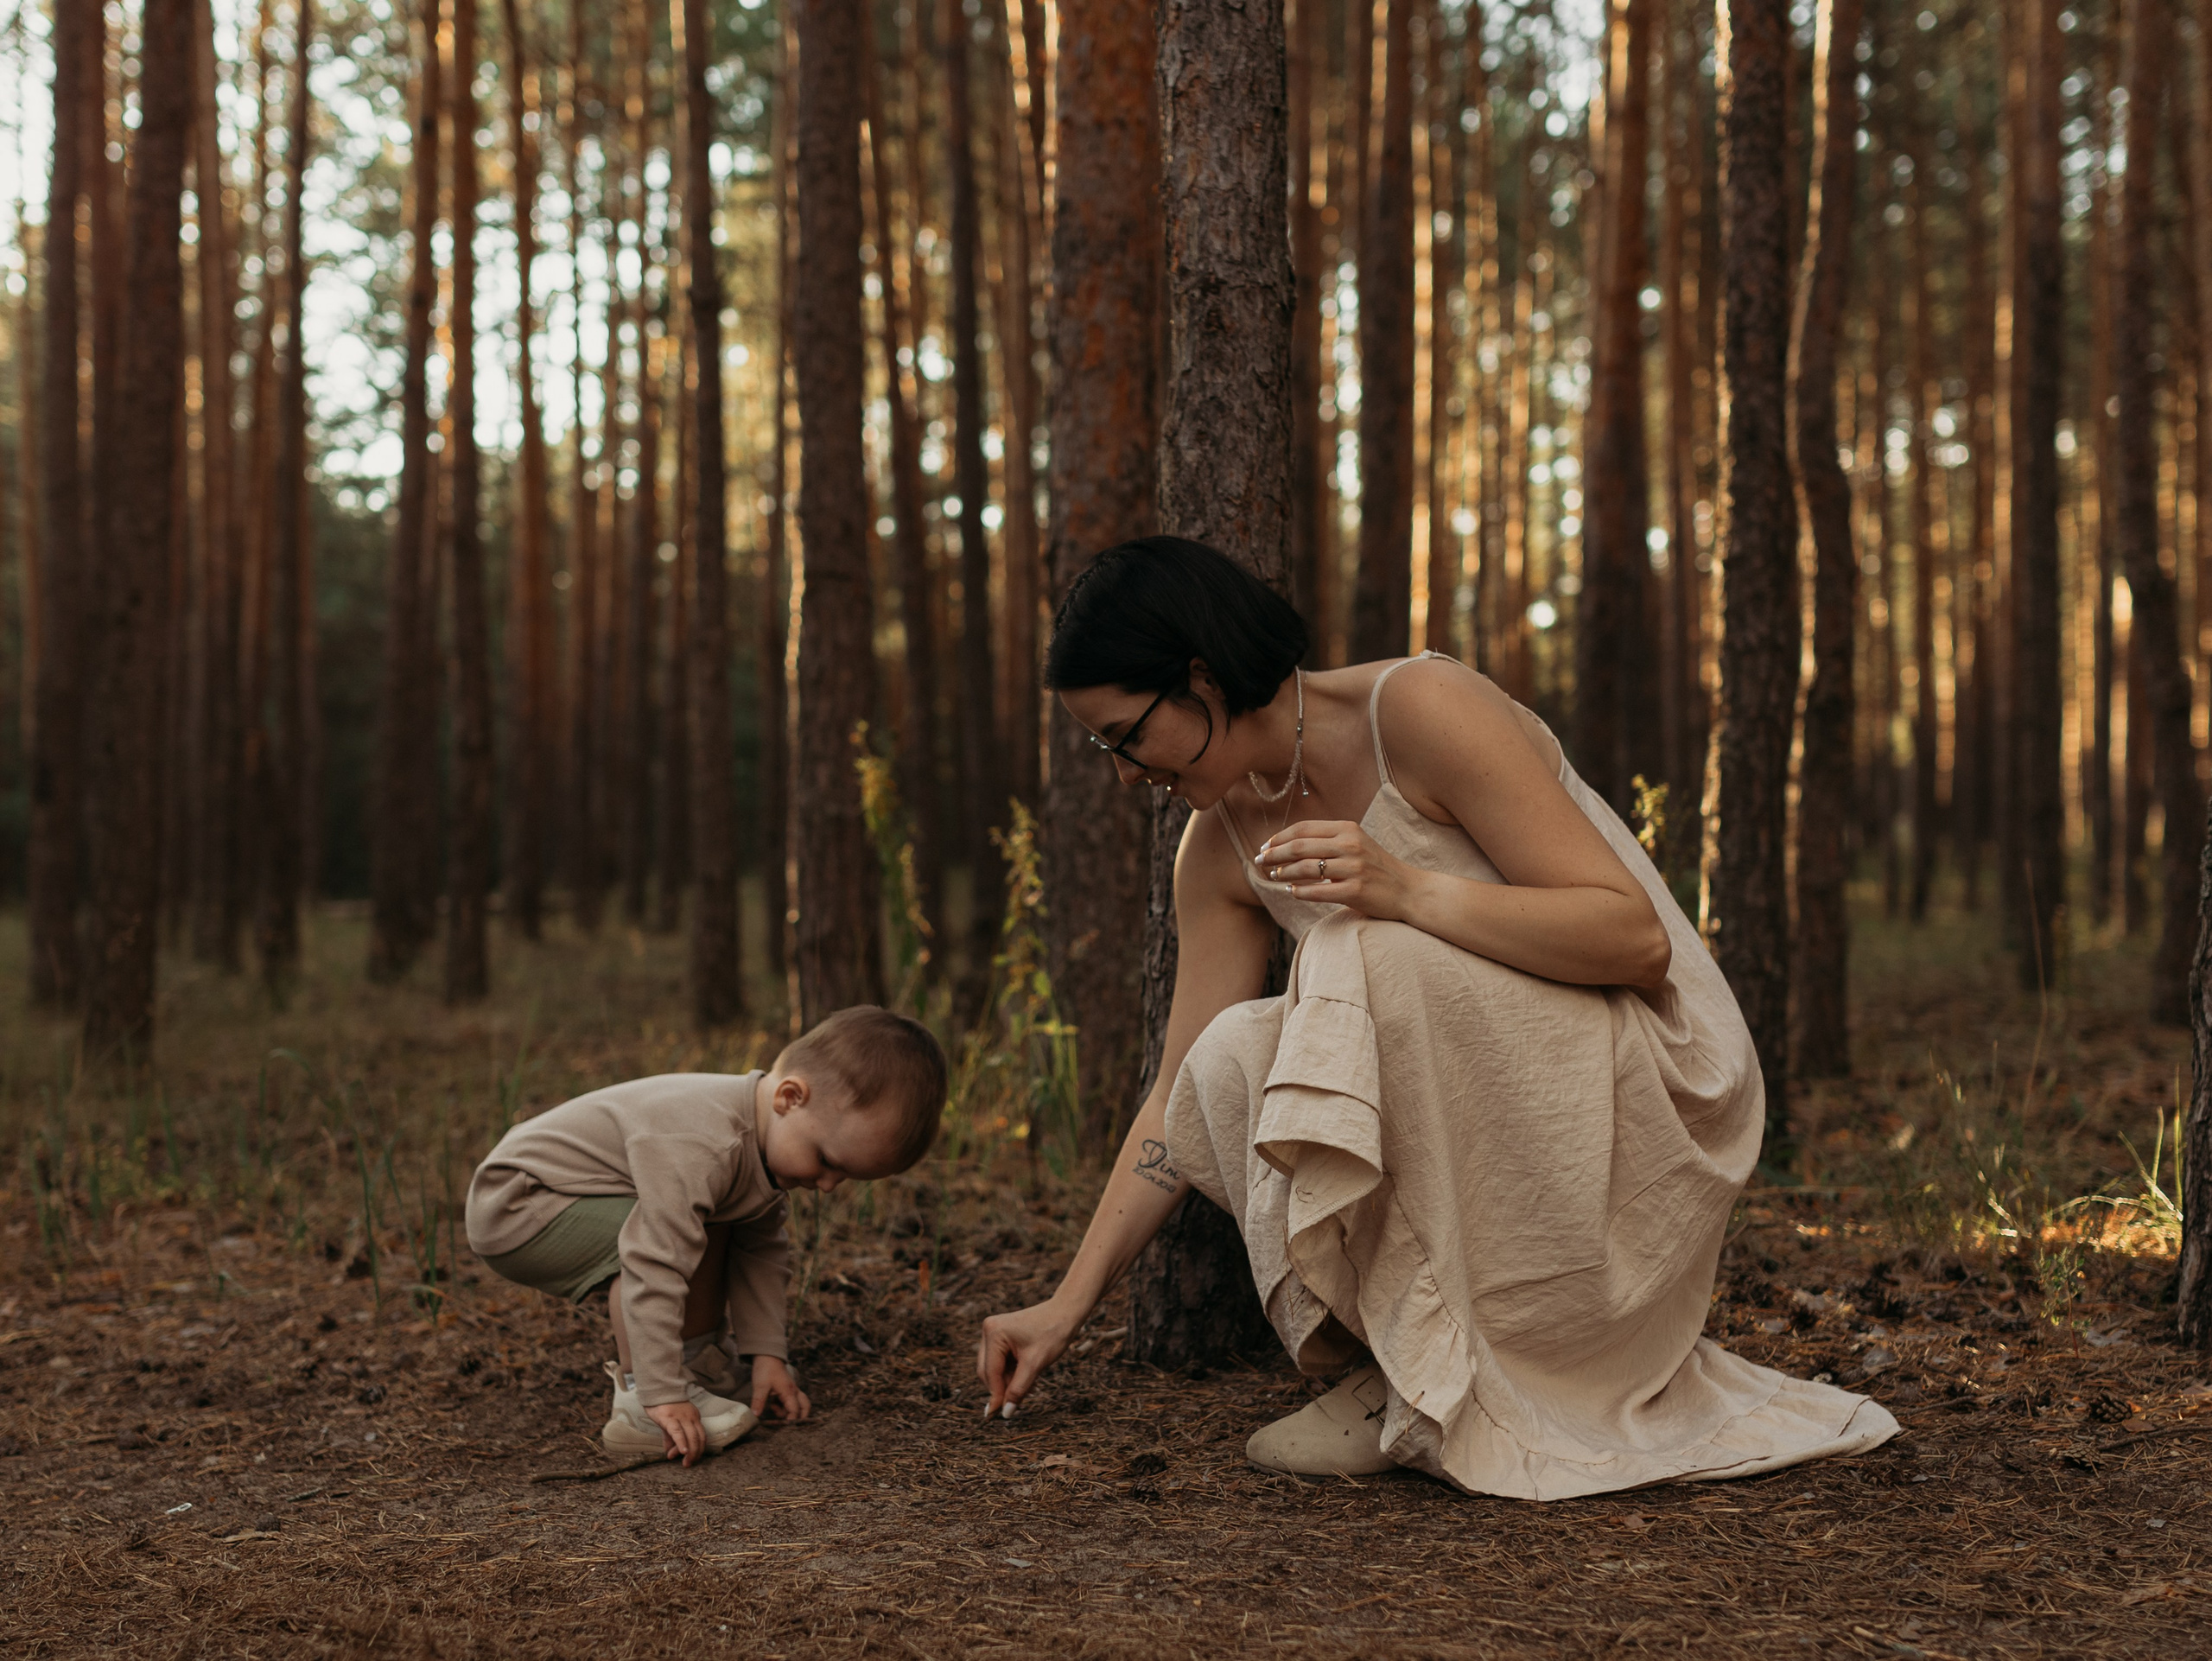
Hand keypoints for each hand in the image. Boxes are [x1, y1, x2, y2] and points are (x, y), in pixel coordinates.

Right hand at [645, 1401, 706, 1466]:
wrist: (655, 1390)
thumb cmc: (664, 1407)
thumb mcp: (671, 1423)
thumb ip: (672, 1438)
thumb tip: (670, 1454)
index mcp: (694, 1418)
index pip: (700, 1436)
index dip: (697, 1449)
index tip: (689, 1458)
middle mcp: (691, 1417)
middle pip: (699, 1438)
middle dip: (696, 1453)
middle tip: (688, 1464)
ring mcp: (681, 1417)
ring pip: (692, 1436)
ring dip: (690, 1452)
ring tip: (685, 1463)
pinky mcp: (669, 1417)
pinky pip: (678, 1432)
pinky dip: (682, 1443)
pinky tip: (682, 1451)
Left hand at [749, 1355, 810, 1422]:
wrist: (767, 1356)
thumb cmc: (765, 1370)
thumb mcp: (760, 1386)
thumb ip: (759, 1401)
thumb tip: (756, 1415)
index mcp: (789, 1392)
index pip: (795, 1410)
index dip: (791, 1420)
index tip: (784, 1427)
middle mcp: (794, 1392)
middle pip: (805, 1407)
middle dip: (800, 1417)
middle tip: (788, 1424)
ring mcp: (792, 1390)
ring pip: (799, 1404)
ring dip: (789, 1411)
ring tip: (774, 1410)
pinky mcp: (788, 1389)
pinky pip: (791, 1401)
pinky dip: (785, 1406)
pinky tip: (773, 1405)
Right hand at [976, 1298, 1081, 1418]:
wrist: (1067, 1313)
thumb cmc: (1053, 1334)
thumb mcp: (1035, 1365)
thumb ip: (1018, 1390)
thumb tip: (1005, 1414)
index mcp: (994, 1332)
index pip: (991, 1372)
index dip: (997, 1395)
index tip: (1000, 1415)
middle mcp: (989, 1330)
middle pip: (988, 1371)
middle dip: (1004, 1387)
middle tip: (1021, 1400)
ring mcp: (994, 1332)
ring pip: (994, 1368)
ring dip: (1010, 1381)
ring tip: (1032, 1387)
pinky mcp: (1001, 1335)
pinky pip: (1001, 1361)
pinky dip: (1013, 1372)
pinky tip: (1029, 1378)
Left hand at [1254, 820, 1419, 918]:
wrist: (1409, 890)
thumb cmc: (1377, 868)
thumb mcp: (1356, 844)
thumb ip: (1328, 841)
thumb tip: (1288, 846)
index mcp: (1348, 829)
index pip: (1303, 829)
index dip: (1279, 838)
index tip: (1264, 846)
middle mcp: (1350, 845)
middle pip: (1300, 847)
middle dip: (1274, 854)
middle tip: (1260, 861)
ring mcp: (1353, 868)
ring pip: (1306, 869)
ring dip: (1284, 873)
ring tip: (1274, 876)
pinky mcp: (1355, 890)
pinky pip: (1318, 891)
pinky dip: (1300, 891)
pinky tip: (1291, 891)